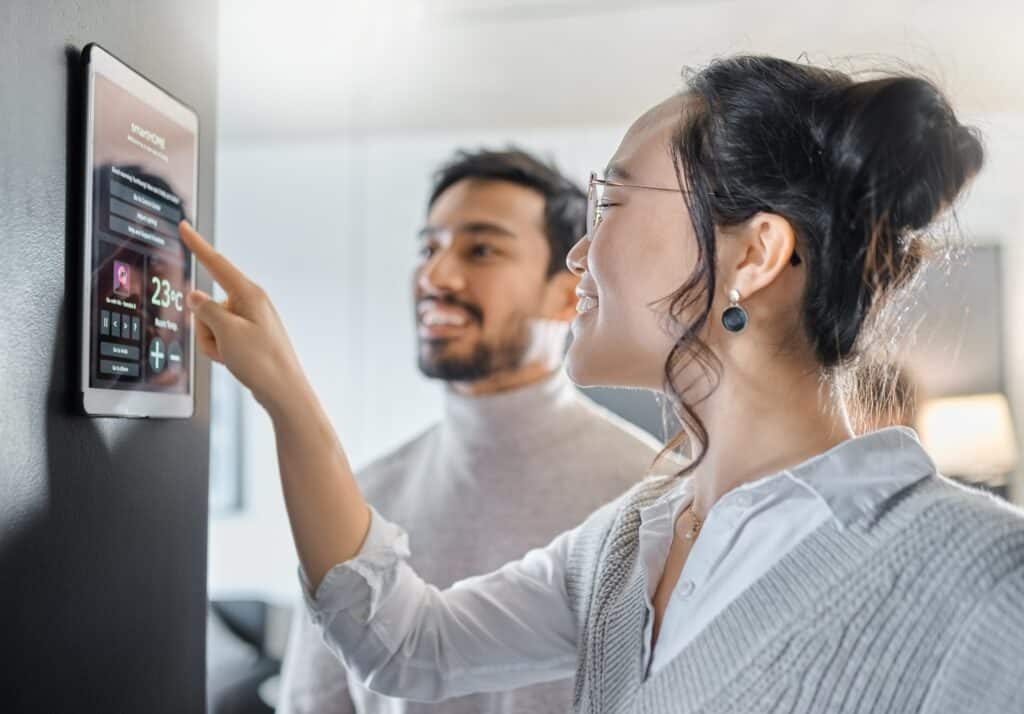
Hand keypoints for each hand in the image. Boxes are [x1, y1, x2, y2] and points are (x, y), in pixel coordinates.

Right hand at [179, 220, 309, 413]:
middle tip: (223, 345)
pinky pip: (221, 337)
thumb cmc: (262, 362)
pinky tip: (234, 360)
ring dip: (213, 341)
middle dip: (205, 326)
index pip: (217, 263)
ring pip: (211, 323)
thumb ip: (206, 310)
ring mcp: (250, 320)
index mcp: (249, 294)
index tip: (185, 226)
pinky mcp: (248, 335)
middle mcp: (251, 303)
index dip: (197, 245)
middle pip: (207, 303)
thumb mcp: (226, 332)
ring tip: (232, 355)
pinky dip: (221, 349)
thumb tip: (196, 296)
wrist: (282, 390)